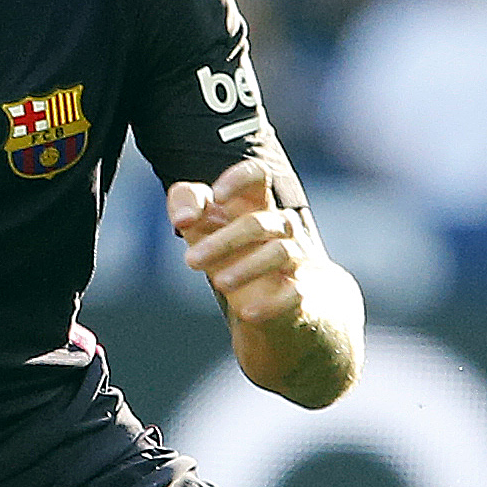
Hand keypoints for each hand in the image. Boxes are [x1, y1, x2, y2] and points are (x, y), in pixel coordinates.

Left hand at [167, 156, 313, 327]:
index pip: (257, 175)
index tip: (217, 197)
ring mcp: (296, 258)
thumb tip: (184, 218)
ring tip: (219, 282)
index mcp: (256, 203)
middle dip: (222, 241)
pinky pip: (295, 293)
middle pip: (258, 222)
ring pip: (280, 253)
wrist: (268, 300)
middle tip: (190, 261)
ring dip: (246, 268)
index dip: (239, 180)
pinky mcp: (302, 292)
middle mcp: (281, 227)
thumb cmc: (230, 251)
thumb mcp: (202, 224)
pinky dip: (271, 302)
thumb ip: (186, 203)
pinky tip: (246, 312)